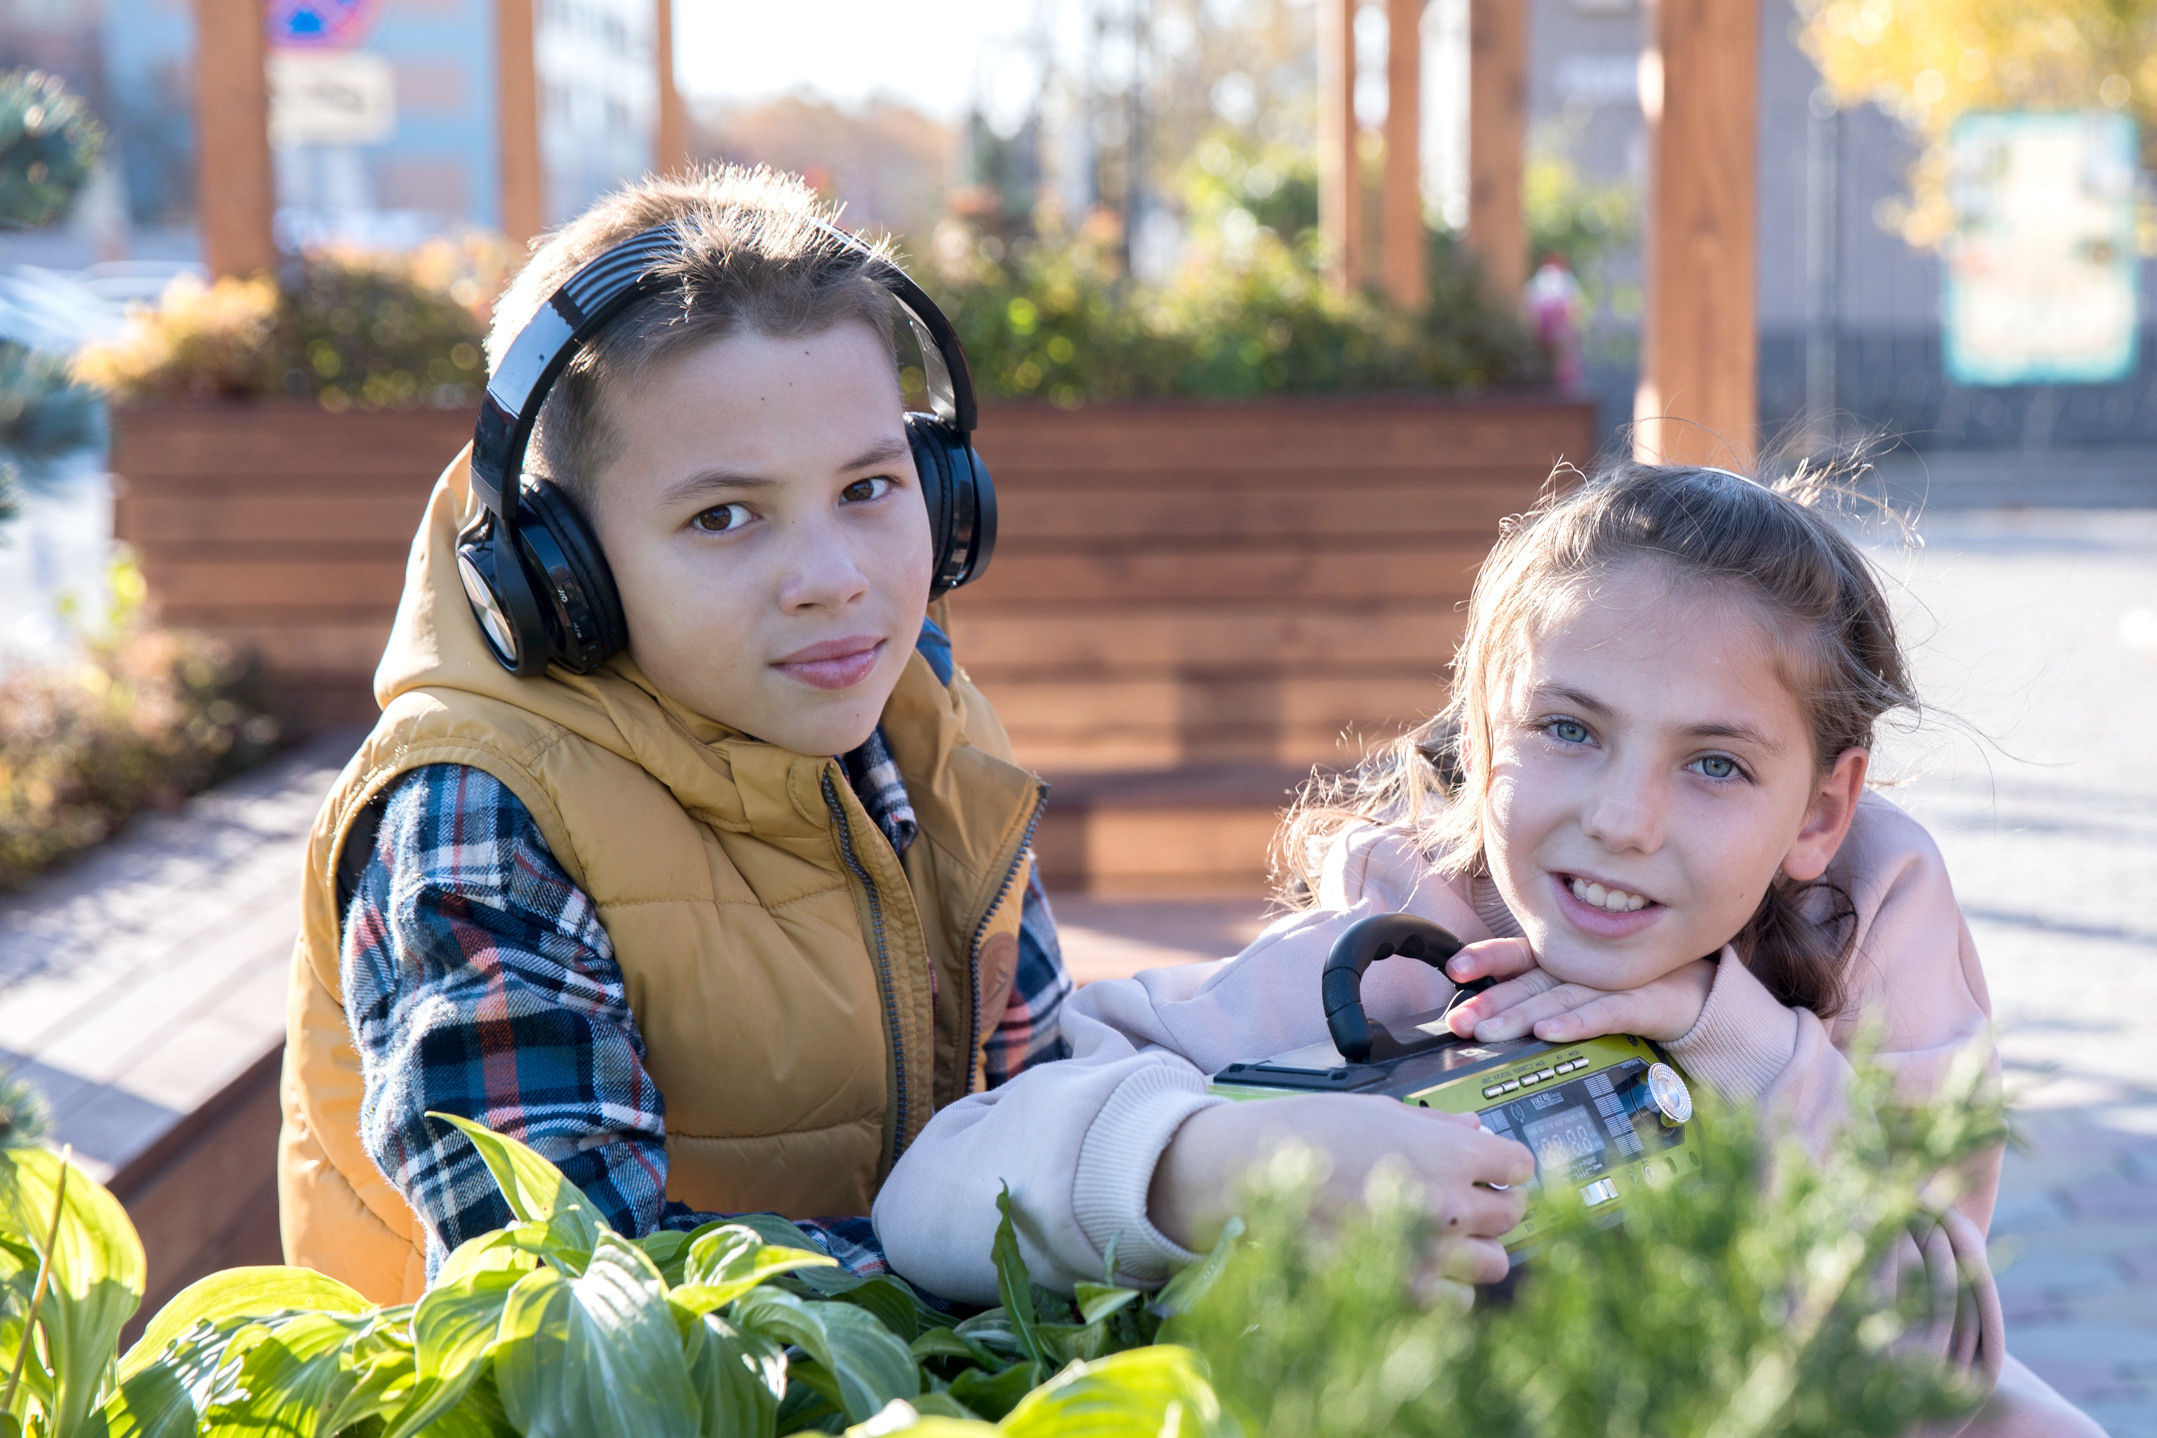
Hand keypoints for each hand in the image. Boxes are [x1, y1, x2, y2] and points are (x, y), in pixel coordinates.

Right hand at [1149, 1094, 1534, 1287]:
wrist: (1250, 1172)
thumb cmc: (1309, 1133)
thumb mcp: (1379, 1111)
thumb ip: (1437, 1126)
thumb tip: (1477, 1127)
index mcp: (1446, 1150)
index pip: (1520, 1165)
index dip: (1505, 1165)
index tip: (1492, 1167)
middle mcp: (1447, 1202)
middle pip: (1512, 1215)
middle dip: (1494, 1205)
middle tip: (1466, 1199)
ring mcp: (1427, 1251)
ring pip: (1494, 1264)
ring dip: (1475, 1249)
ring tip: (1442, 1236)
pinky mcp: (1401, 1291)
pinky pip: (1458, 1302)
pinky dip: (1447, 1288)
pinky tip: (1421, 1265)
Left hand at [1442, 938, 1714, 1044]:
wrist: (1698, 992)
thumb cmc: (1629, 987)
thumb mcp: (1577, 987)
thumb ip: (1537, 992)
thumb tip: (1484, 1015)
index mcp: (1561, 960)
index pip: (1516, 956)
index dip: (1484, 960)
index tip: (1453, 970)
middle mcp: (1580, 967)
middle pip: (1528, 983)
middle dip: (1490, 1001)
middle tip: (1458, 1020)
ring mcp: (1610, 983)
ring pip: (1557, 999)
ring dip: (1520, 1015)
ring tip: (1487, 1031)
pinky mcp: (1640, 1003)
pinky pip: (1603, 1014)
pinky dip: (1574, 1023)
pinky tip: (1548, 1033)